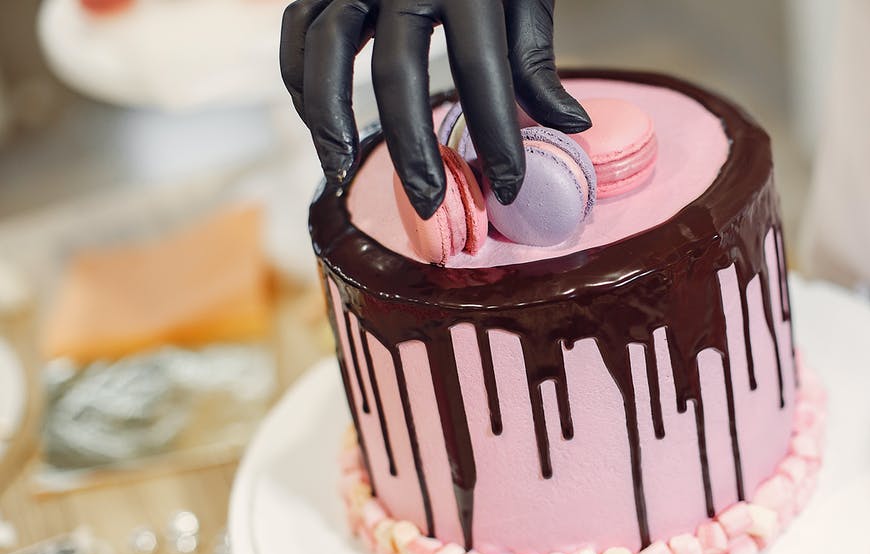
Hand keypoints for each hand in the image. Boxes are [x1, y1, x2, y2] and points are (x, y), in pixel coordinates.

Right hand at [280, 0, 590, 217]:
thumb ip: (535, 57)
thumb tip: (569, 127)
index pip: (483, 70)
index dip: (498, 135)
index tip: (509, 187)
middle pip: (399, 73)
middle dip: (412, 148)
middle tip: (429, 202)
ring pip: (326, 50)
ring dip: (329, 119)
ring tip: (340, 171)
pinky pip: (296, 32)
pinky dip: (300, 81)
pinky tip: (320, 126)